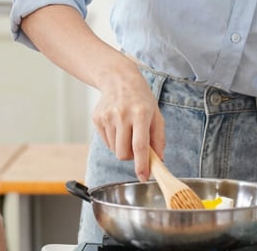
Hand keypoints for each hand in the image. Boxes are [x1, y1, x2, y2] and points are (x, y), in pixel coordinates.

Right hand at [92, 62, 164, 181]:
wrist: (118, 79)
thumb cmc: (141, 98)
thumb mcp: (156, 114)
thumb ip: (158, 138)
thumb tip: (158, 160)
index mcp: (141, 113)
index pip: (140, 145)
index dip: (142, 164)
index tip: (143, 177)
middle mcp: (122, 115)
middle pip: (123, 153)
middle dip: (131, 156)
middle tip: (136, 145)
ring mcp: (107, 116)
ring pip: (114, 149)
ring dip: (122, 146)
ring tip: (127, 130)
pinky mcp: (97, 118)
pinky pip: (106, 142)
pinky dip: (113, 140)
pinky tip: (117, 125)